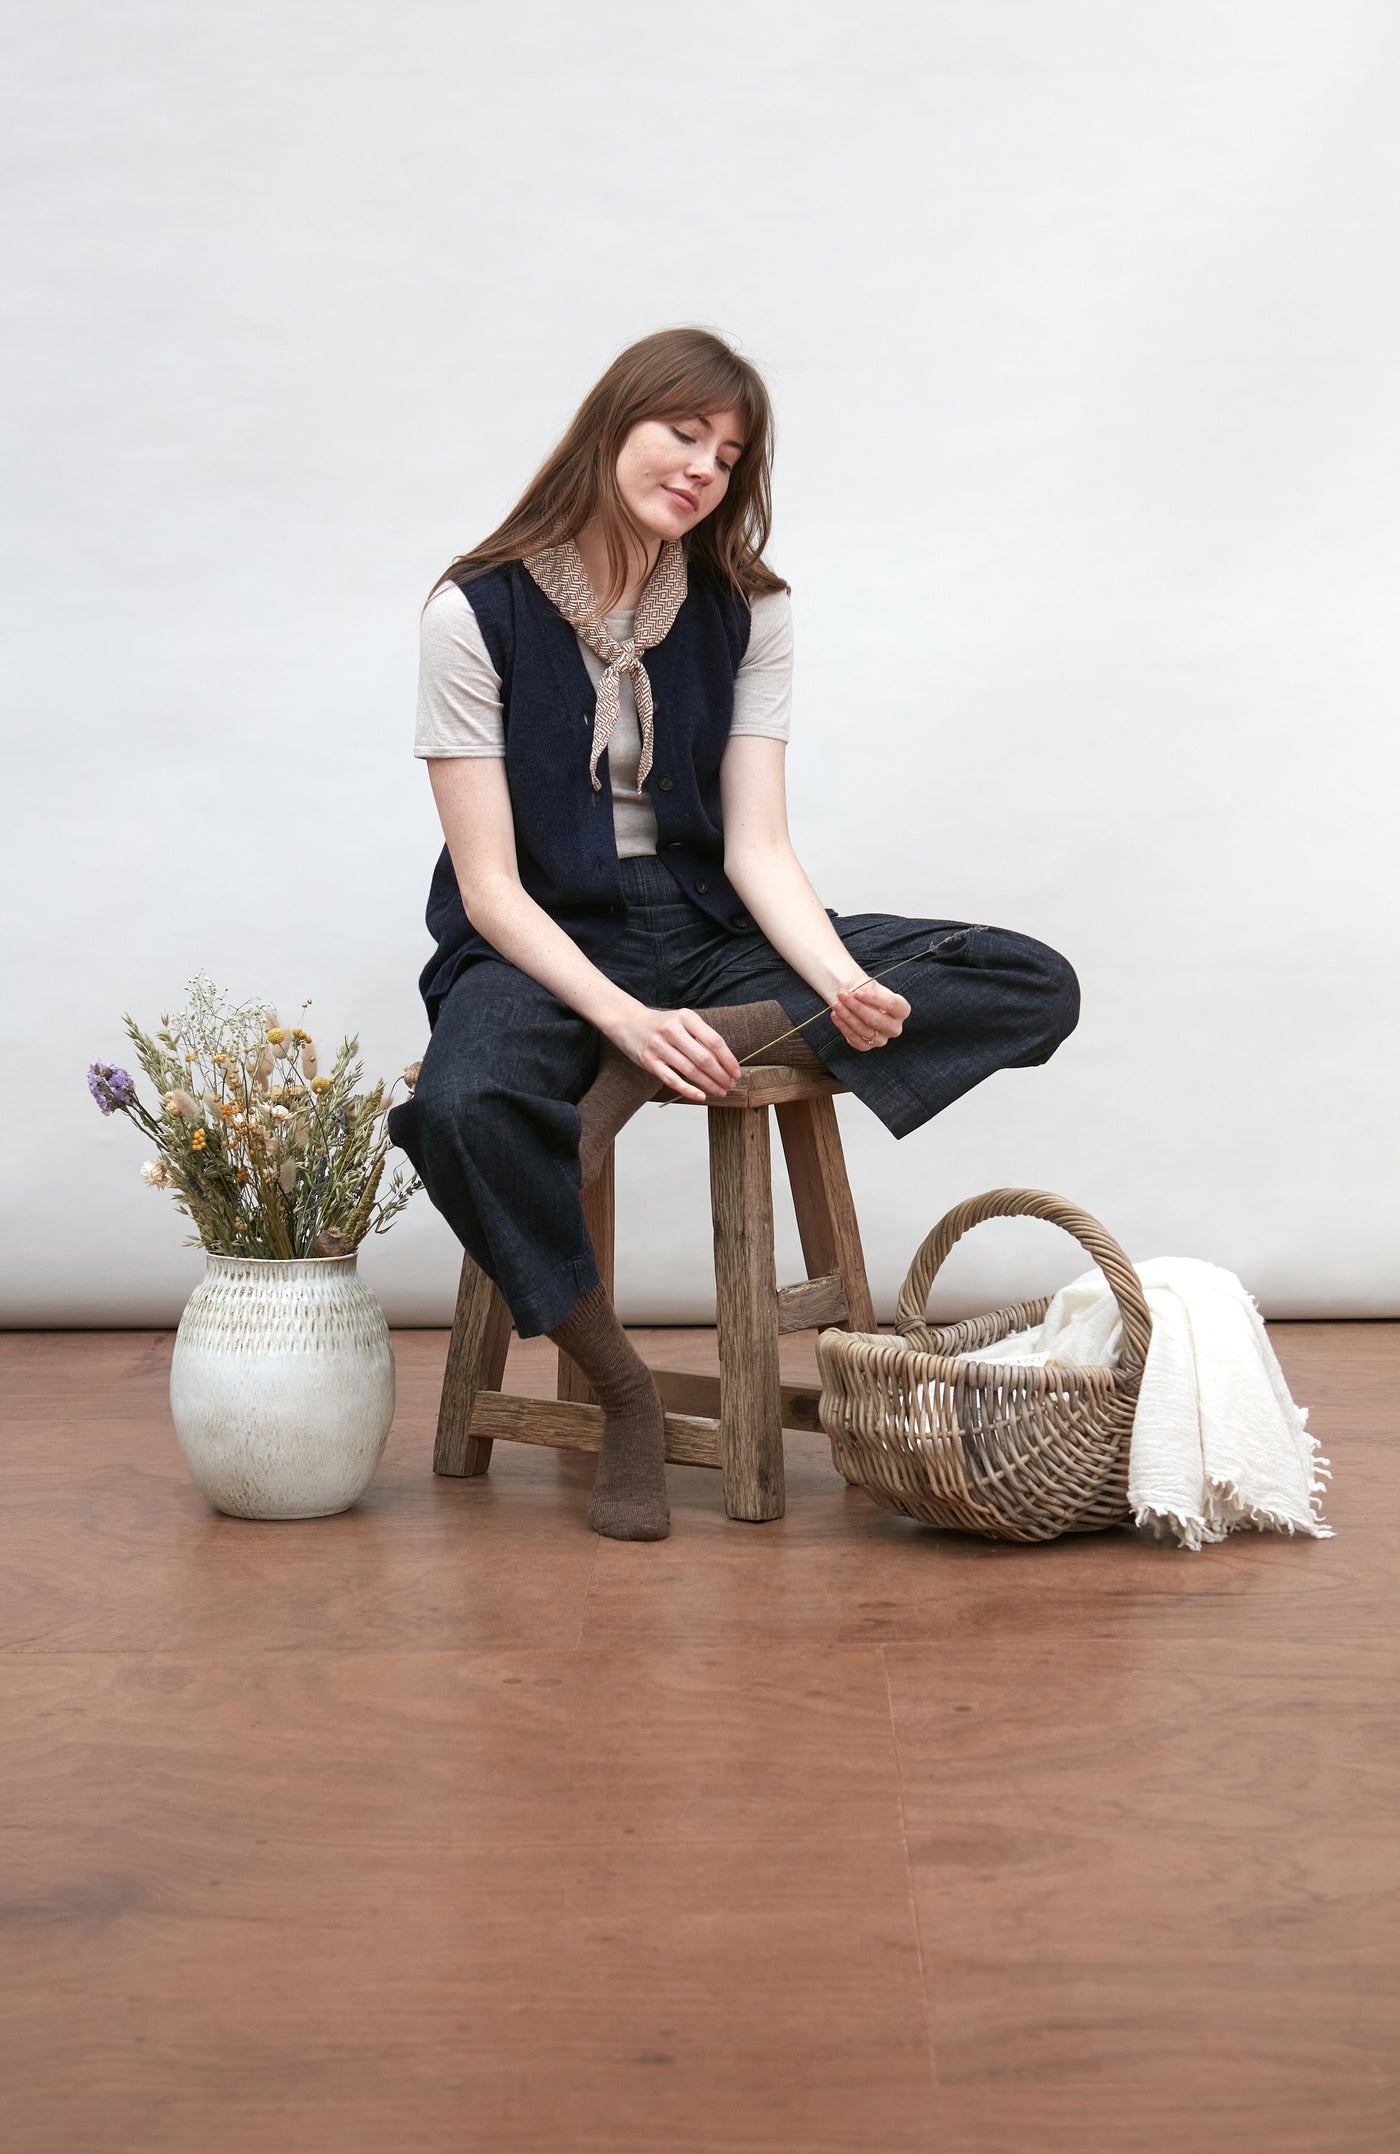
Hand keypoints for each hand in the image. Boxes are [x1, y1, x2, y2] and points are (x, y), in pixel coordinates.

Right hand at [602, 1003, 742, 1103]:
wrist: (628, 1022)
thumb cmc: (661, 1025)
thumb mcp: (682, 1021)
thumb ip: (701, 1037)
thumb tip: (726, 1062)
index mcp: (686, 1018)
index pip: (714, 1041)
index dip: (728, 1060)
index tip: (736, 1072)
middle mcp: (672, 1030)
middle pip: (704, 1058)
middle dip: (721, 1075)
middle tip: (730, 1085)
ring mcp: (659, 1046)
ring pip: (690, 1071)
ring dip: (709, 1084)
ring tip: (719, 1091)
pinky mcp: (649, 1061)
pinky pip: (673, 1080)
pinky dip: (688, 1090)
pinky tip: (700, 1095)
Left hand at [829, 978, 909, 1051]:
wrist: (860, 1002)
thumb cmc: (868, 992)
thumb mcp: (871, 987)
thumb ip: (865, 990)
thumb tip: (854, 996)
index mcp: (902, 1010)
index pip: (892, 1004)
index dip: (875, 999)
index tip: (858, 992)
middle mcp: (895, 1027)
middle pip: (877, 1020)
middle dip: (857, 1007)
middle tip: (842, 995)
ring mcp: (882, 1039)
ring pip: (864, 1030)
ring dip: (847, 1016)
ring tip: (836, 1003)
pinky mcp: (867, 1046)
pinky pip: (855, 1039)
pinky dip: (843, 1026)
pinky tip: (835, 1015)